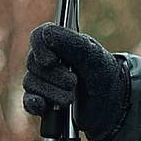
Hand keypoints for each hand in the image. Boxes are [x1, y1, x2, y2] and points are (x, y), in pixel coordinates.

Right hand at [23, 23, 130, 140]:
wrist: (113, 104)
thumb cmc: (104, 74)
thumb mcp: (94, 56)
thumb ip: (72, 43)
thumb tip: (46, 34)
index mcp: (60, 43)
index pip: (38, 36)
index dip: (39, 47)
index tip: (51, 61)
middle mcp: (48, 60)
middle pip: (33, 62)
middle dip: (54, 75)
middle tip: (74, 83)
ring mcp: (44, 81)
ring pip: (31, 83)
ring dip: (51, 92)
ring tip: (70, 98)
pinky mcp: (43, 101)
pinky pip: (28, 101)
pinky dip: (33, 103)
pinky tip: (42, 106)